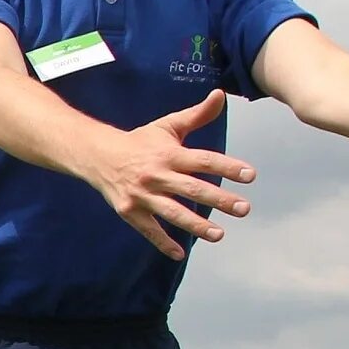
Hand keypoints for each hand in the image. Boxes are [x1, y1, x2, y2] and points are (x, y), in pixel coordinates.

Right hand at [91, 88, 255, 259]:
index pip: (203, 160)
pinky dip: (163, 243)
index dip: (227, 167)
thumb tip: (220, 95)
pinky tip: (180, 253)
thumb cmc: (140, 142)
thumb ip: (197, 115)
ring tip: (220, 234)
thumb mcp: (167, 126)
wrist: (97, 155)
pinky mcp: (129, 211)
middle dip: (219, 200)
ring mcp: (141, 195)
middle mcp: (156, 174)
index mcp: (168, 154)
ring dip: (196, 225)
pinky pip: (148, 230)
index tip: (250, 176)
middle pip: (192, 189)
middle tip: (244, 209)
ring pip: (172, 212)